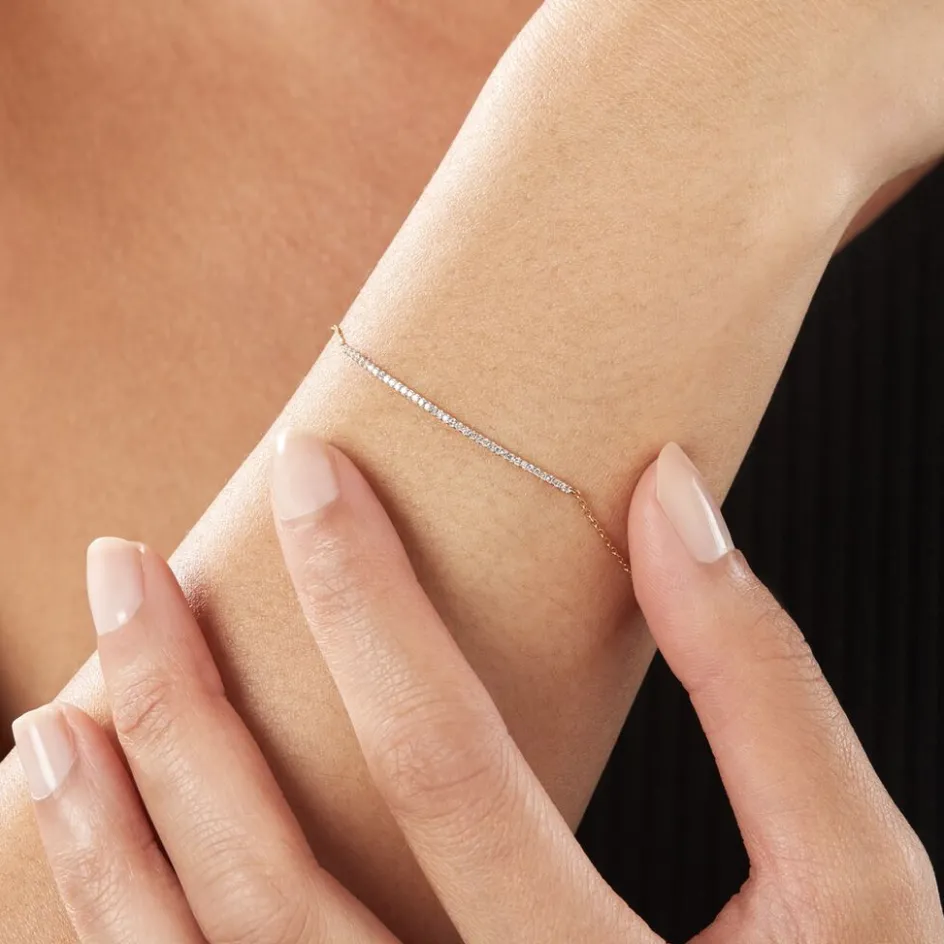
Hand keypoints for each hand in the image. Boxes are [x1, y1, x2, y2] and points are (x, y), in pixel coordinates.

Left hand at [13, 433, 941, 942]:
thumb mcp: (855, 891)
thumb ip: (767, 687)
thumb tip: (673, 498)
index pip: (447, 767)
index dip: (370, 598)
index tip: (309, 472)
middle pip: (278, 883)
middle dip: (186, 705)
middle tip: (125, 568)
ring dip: (111, 842)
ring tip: (55, 715)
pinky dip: (129, 933)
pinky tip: (92, 852)